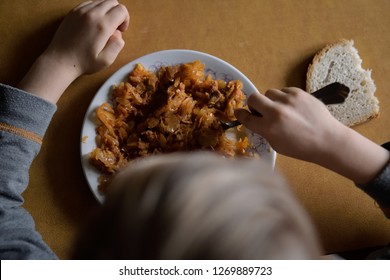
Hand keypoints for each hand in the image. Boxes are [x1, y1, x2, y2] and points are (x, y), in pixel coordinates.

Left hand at [46, 0, 129, 75]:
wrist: (60, 61)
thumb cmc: (84, 62)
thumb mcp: (107, 60)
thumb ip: (117, 45)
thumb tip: (118, 34)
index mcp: (102, 26)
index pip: (121, 10)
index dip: (125, 19)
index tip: (121, 30)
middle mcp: (92, 14)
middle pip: (112, 2)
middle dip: (117, 13)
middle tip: (114, 28)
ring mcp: (81, 11)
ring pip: (101, 1)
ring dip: (106, 11)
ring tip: (103, 26)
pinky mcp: (73, 12)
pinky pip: (89, 3)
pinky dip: (95, 9)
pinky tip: (93, 23)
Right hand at [235, 87, 389, 183]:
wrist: (327, 140)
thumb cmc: (300, 148)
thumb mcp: (276, 145)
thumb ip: (264, 131)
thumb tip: (257, 119)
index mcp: (268, 128)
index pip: (246, 117)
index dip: (240, 114)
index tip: (239, 112)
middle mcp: (276, 112)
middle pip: (253, 98)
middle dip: (254, 104)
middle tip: (262, 110)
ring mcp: (288, 100)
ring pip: (269, 92)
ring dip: (271, 100)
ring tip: (282, 109)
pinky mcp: (299, 93)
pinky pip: (284, 90)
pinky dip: (284, 98)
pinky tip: (293, 107)